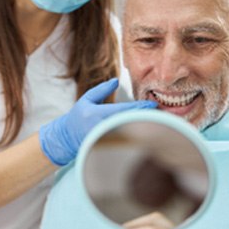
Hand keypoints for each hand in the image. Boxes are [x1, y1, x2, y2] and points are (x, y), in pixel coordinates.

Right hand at [39, 78, 156, 165]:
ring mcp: (105, 140)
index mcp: (97, 114)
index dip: (140, 108)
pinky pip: (125, 141)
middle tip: (161, 114)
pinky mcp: (107, 148)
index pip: (123, 110)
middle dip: (146, 118)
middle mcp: (102, 128)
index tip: (153, 105)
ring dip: (143, 127)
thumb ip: (101, 90)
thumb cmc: (77, 117)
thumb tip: (116, 80)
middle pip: (130, 123)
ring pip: (129, 133)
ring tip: (158, 122)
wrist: (67, 139)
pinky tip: (147, 132)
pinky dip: (137, 136)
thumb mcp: (86, 99)